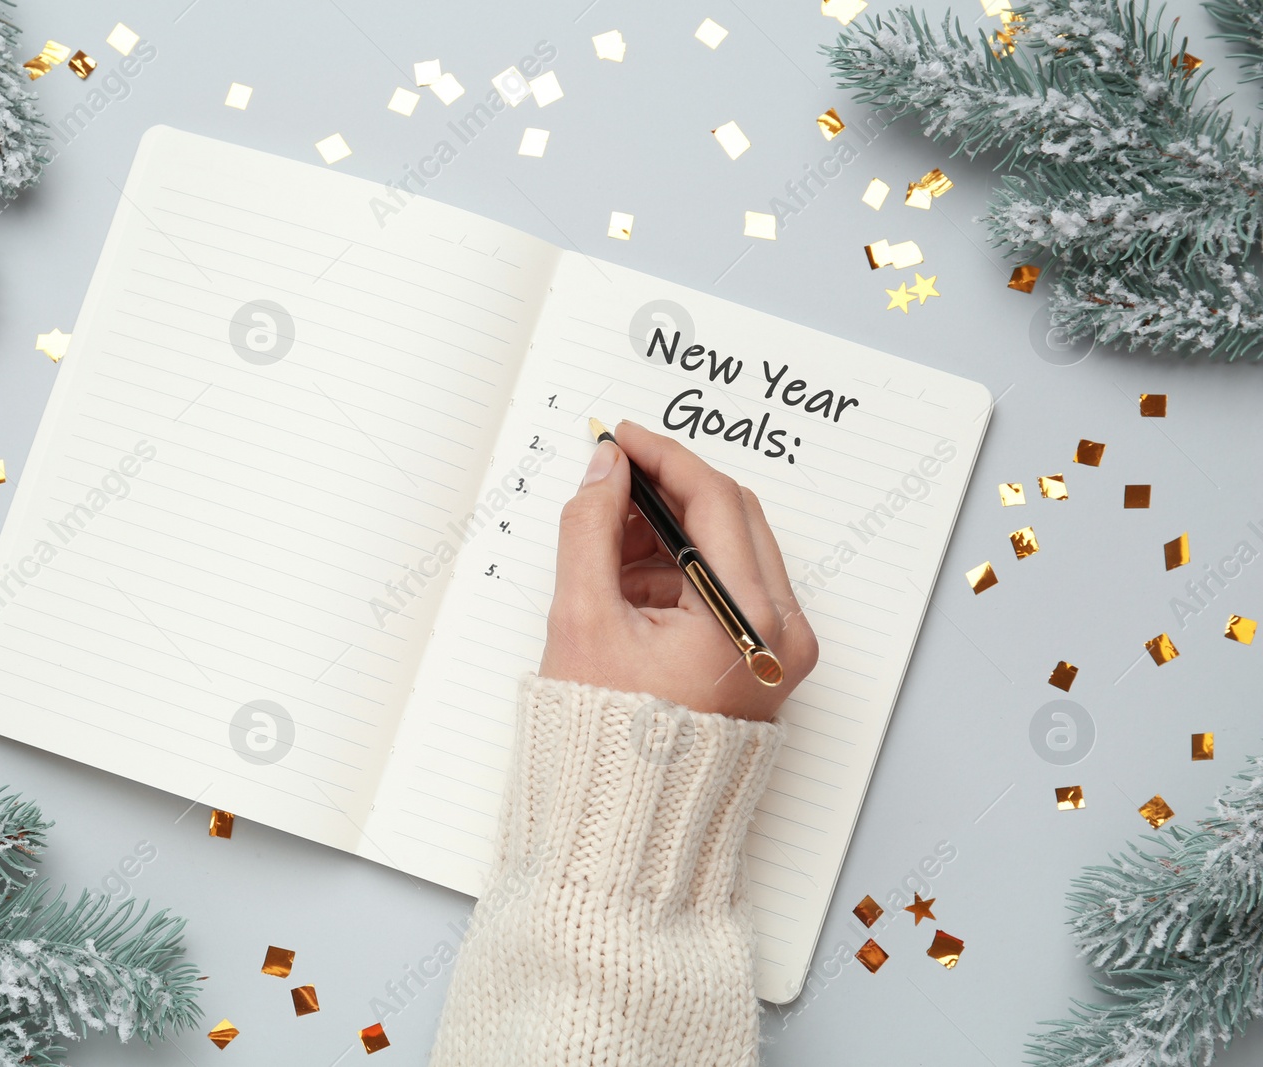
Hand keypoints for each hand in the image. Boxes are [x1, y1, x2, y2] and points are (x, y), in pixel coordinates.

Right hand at [540, 421, 818, 719]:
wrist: (629, 822)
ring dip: (671, 532)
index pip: (714, 501)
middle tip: (610, 483)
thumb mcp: (584, 620)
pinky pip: (729, 586)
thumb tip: (604, 469)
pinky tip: (629, 581)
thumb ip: (590, 529)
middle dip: (667, 493)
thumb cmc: (608, 740)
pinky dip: (680, 570)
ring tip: (607, 545)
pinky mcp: (765, 658)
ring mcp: (780, 648)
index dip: (661, 459)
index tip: (620, 439)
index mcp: (750, 620)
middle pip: (732, 517)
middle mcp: (782, 631)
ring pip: (731, 548)